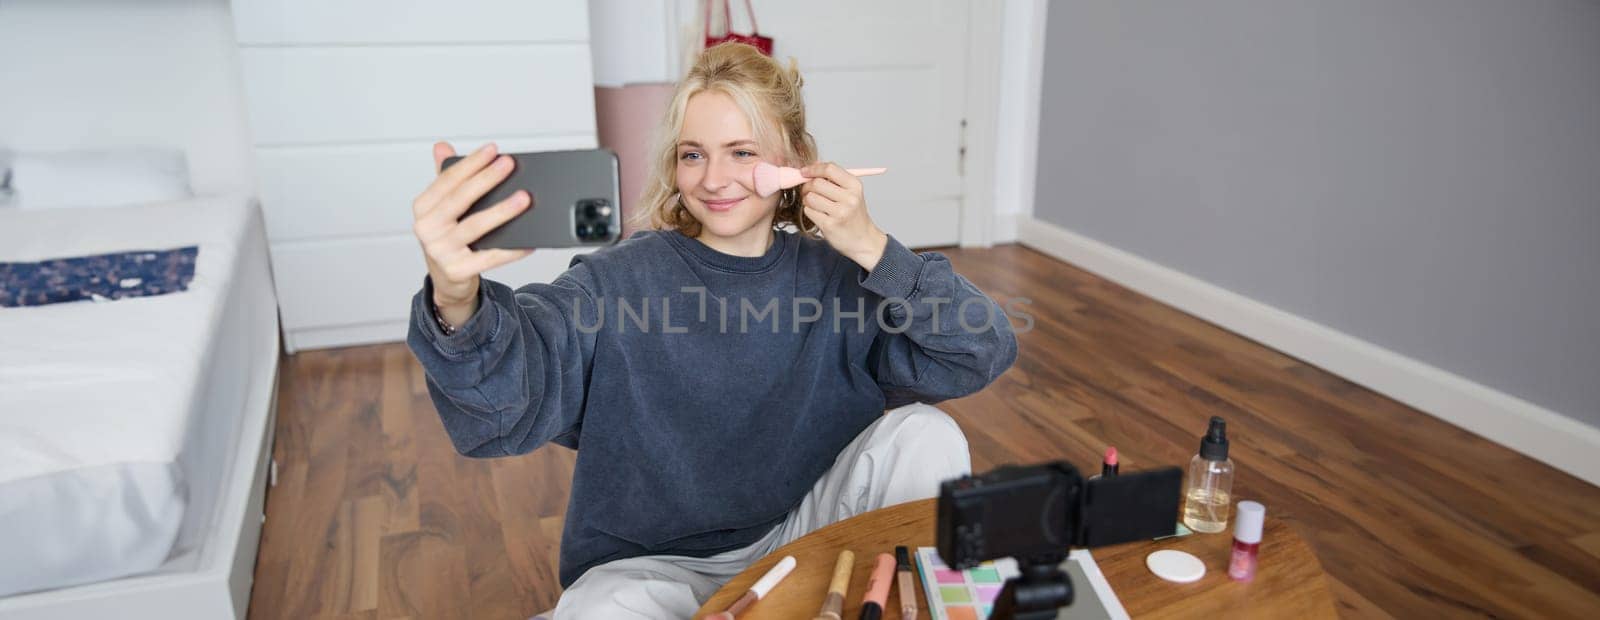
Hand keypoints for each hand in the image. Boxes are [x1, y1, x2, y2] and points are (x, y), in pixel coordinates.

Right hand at [412, 142, 533, 321]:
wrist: (447, 280)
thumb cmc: (449, 236)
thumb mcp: (442, 208)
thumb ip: (444, 178)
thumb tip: (442, 146)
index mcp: (423, 208)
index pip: (447, 180)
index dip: (471, 163)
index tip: (493, 149)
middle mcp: (426, 228)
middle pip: (460, 199)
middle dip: (487, 179)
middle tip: (509, 165)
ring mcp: (440, 251)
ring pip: (475, 226)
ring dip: (501, 211)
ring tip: (524, 198)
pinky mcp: (457, 271)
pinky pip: (490, 258)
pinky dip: (511, 249)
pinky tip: (529, 240)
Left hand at [800, 162, 887, 270]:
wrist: (863, 239)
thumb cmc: (853, 214)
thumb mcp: (851, 193)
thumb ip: (834, 179)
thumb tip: (810, 168)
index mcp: (855, 185)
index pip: (829, 169)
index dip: (813, 169)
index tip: (804, 172)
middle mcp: (850, 198)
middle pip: (817, 183)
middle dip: (807, 186)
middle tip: (807, 191)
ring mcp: (840, 212)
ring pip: (810, 197)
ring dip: (807, 200)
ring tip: (814, 204)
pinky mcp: (830, 225)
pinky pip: (809, 211)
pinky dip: (809, 211)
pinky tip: (818, 214)